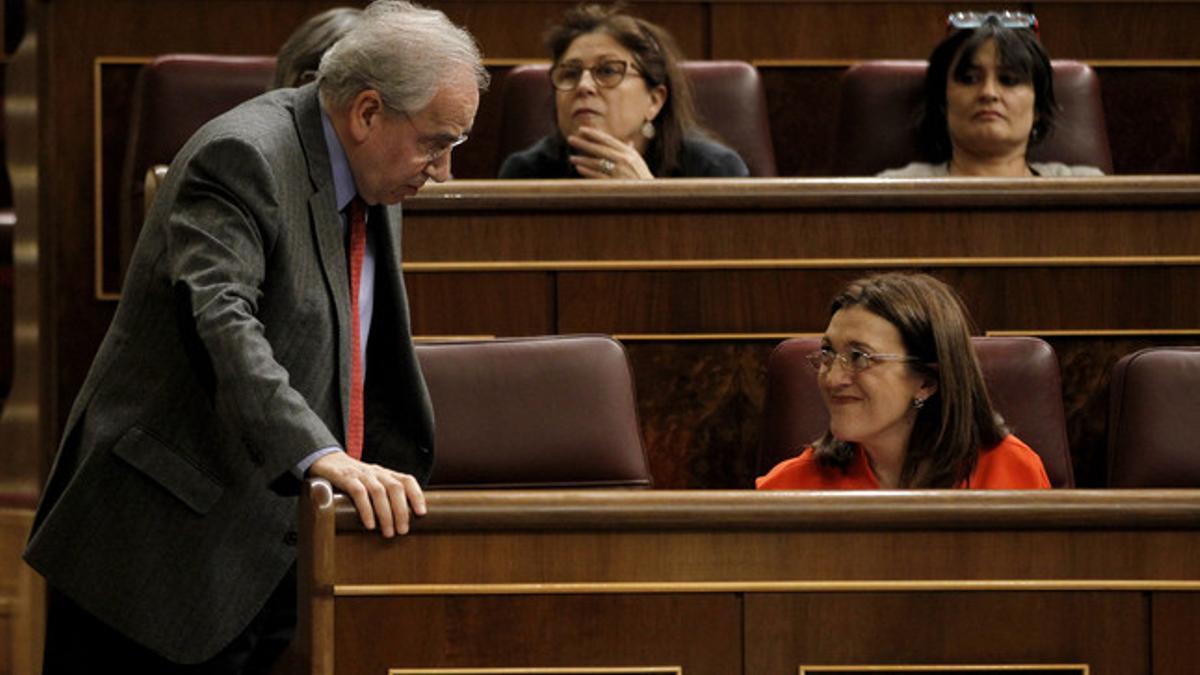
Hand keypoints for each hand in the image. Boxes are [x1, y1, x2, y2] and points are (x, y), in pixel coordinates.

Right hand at [308, 452, 425, 536]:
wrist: (327, 460)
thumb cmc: (354, 478)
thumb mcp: (373, 483)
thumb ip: (385, 495)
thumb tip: (401, 520)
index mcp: (386, 474)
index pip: (407, 480)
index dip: (417, 495)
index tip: (422, 513)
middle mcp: (377, 472)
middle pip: (395, 488)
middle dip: (402, 510)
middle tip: (403, 531)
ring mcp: (361, 474)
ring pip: (379, 492)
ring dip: (386, 514)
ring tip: (388, 532)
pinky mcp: (346, 478)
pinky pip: (359, 493)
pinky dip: (366, 510)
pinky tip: (370, 524)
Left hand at [567, 126, 653, 179]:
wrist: (649, 196)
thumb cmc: (642, 179)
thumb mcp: (639, 163)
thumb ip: (630, 152)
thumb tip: (628, 142)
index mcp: (629, 152)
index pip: (608, 140)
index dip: (594, 134)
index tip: (582, 130)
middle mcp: (624, 160)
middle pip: (600, 149)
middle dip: (584, 143)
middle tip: (571, 139)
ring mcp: (619, 172)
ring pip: (596, 162)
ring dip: (582, 159)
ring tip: (572, 158)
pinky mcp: (615, 183)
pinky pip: (597, 176)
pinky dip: (587, 171)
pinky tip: (579, 168)